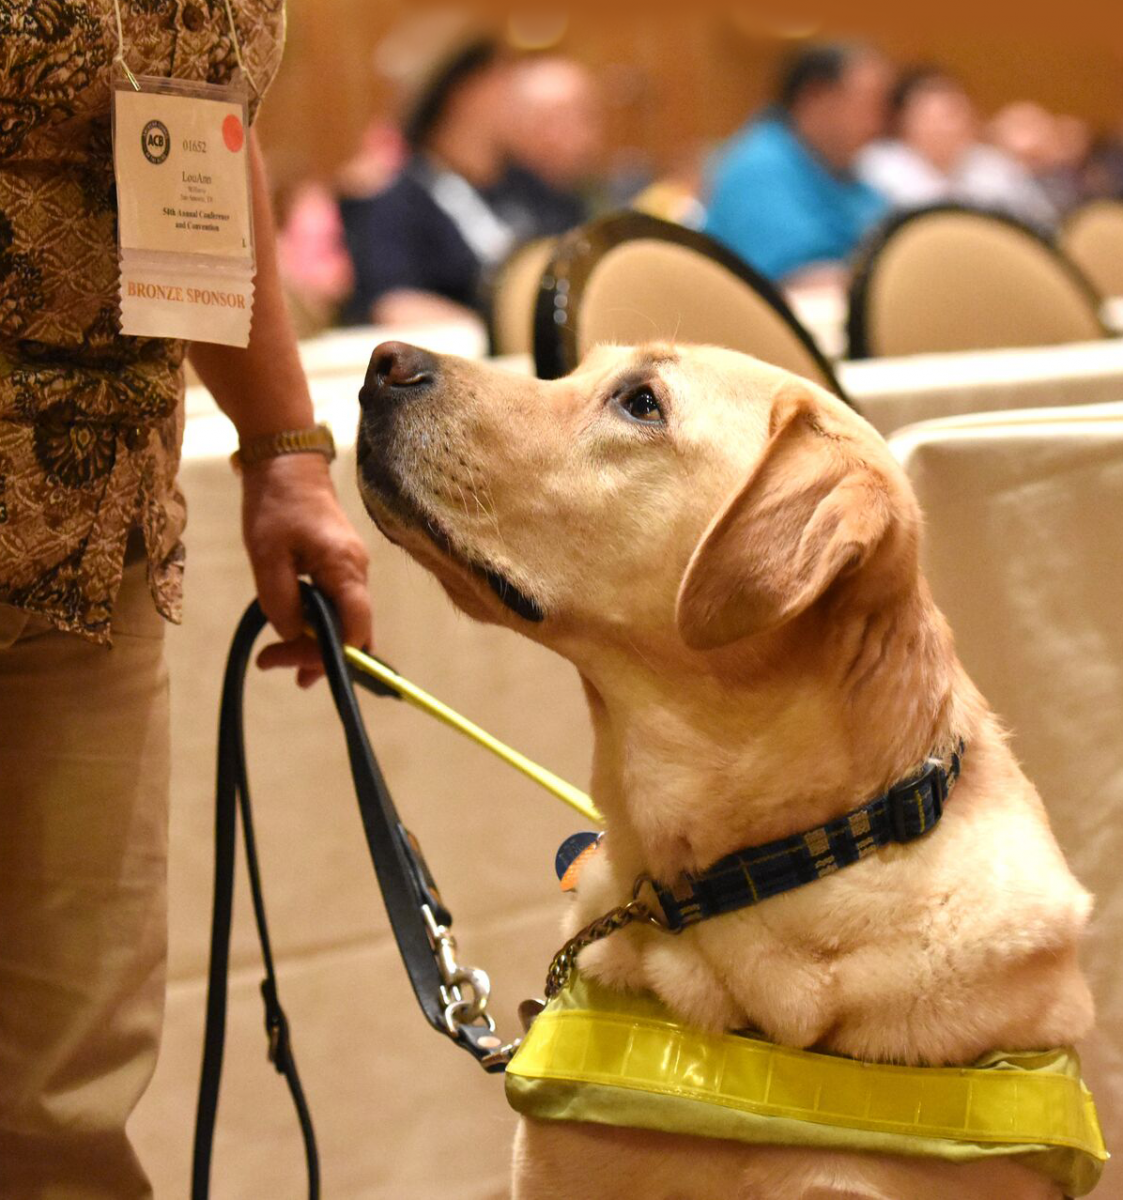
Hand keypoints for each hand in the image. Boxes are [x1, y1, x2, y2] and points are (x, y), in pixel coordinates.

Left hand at [240, 452, 371, 686]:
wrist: (286, 461)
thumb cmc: (275, 504)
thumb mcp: (266, 556)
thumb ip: (281, 601)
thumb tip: (293, 635)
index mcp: (345, 569)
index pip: (356, 630)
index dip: (333, 657)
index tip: (295, 666)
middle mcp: (357, 573)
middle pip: (352, 632)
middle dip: (316, 655)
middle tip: (271, 663)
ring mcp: (352, 569)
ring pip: (344, 620)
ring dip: (313, 643)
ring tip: (275, 658)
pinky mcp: (340, 565)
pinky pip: (337, 605)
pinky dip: (316, 624)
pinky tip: (291, 632)